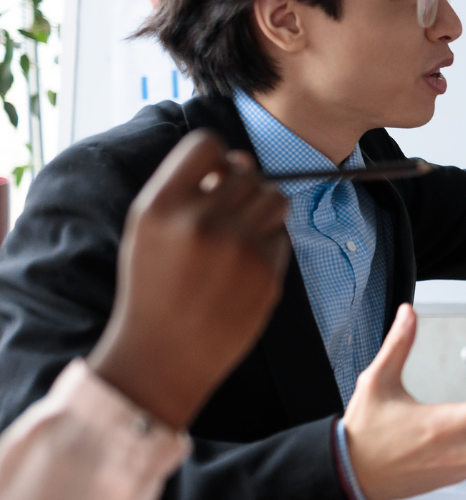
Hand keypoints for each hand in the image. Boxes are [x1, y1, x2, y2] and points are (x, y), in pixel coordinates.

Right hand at [88, 130, 289, 430]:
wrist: (163, 354)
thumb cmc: (155, 287)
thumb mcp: (149, 232)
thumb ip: (187, 189)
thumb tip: (240, 161)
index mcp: (161, 206)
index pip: (206, 144)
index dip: (216, 156)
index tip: (214, 176)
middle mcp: (201, 221)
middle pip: (248, 172)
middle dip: (242, 188)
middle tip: (226, 215)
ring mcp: (238, 248)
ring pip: (275, 199)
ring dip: (263, 209)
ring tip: (239, 234)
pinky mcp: (266, 273)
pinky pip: (281, 237)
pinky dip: (268, 245)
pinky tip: (242, 268)